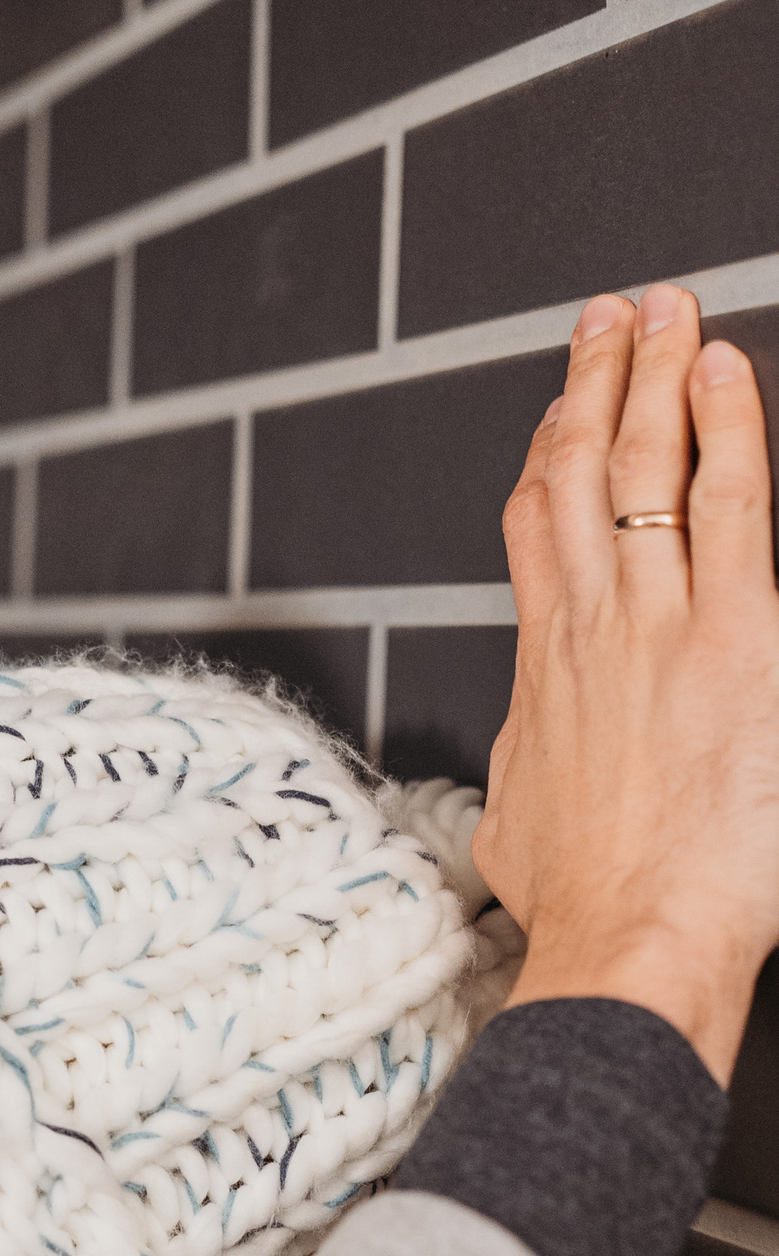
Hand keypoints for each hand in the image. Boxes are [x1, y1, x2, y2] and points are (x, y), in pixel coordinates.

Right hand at [473, 284, 778, 1085]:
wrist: (630, 942)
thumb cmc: (583, 908)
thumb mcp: (518, 825)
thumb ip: (528, 765)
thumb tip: (527, 762)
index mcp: (545, 666)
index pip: (538, 522)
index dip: (551, 445)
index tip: (562, 404)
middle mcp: (593, 627)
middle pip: (584, 469)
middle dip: (598, 380)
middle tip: (615, 316)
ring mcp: (662, 626)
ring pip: (648, 466)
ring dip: (656, 377)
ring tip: (669, 314)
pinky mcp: (738, 639)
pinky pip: (731, 504)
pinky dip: (725, 429)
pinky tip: (724, 374)